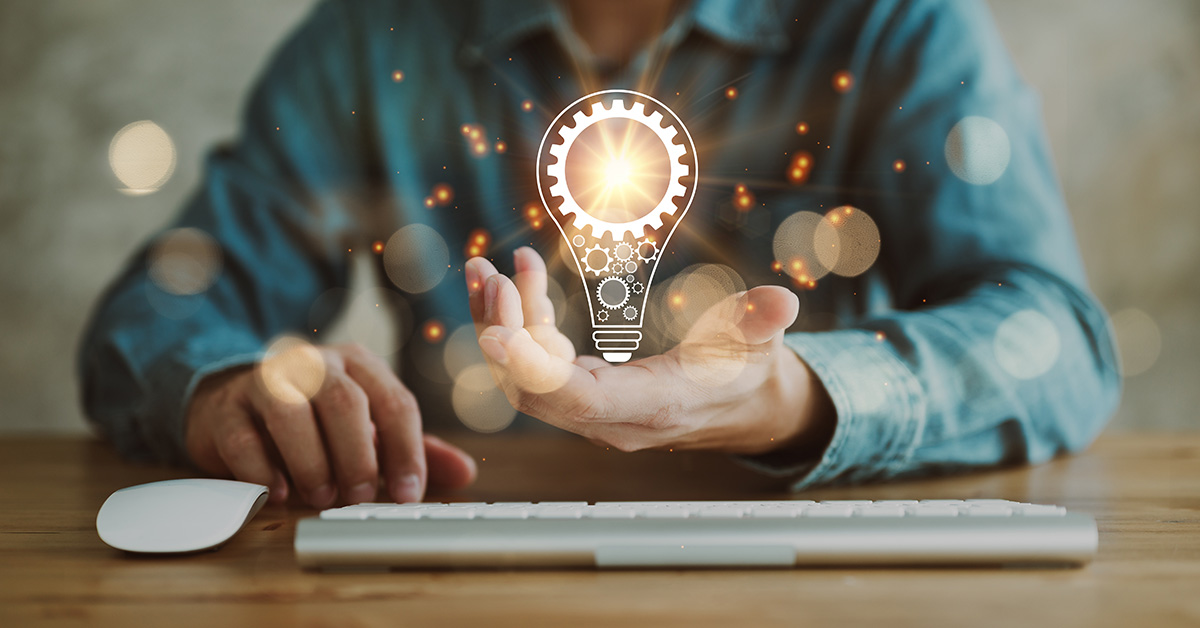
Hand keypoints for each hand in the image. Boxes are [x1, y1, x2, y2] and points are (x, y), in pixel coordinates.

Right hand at [185, 343, 476, 506]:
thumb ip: (415, 449)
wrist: (236, 403)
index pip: (395, 402)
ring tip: (320, 495)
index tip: (409, 495)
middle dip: (358, 455)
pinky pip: (243, 437)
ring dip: (311, 461)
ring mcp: (266, 381)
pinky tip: (278, 492)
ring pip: (291, 412)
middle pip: (345, 401)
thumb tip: (465, 472)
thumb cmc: (315, 420)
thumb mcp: (369, 430)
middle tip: (360, 496)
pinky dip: (263, 470)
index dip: (407, 451)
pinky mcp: (226, 408)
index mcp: (359, 365)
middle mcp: (315, 364)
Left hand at [464, 247, 833, 454]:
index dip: (534, 372)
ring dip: (500, 325)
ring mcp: (592, 409)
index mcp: (654, 406)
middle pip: (537, 391)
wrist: (742, 403)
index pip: (580, 401)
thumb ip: (762, 321)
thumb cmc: (747, 370)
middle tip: (493, 278)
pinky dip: (517, 323)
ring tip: (485, 270)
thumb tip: (781, 303)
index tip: (496, 336)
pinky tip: (512, 278)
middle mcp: (613, 418)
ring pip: (526, 378)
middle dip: (506, 334)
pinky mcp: (582, 392)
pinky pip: (535, 364)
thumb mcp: (762, 342)